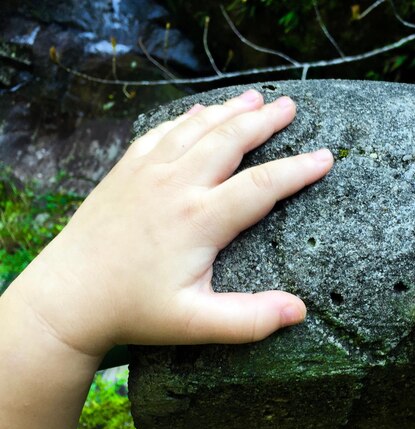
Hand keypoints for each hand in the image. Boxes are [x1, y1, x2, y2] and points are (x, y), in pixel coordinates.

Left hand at [9, 89, 333, 357]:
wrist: (67, 297)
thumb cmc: (133, 311)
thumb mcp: (196, 324)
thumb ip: (250, 319)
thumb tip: (300, 310)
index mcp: (200, 219)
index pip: (262, 185)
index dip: (298, 170)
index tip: (325, 157)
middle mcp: (176, 185)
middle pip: (231, 140)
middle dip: (266, 121)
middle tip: (290, 106)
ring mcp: (148, 172)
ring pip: (197, 128)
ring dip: (229, 111)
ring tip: (255, 98)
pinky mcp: (126, 171)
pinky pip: (162, 132)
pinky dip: (186, 118)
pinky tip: (199, 112)